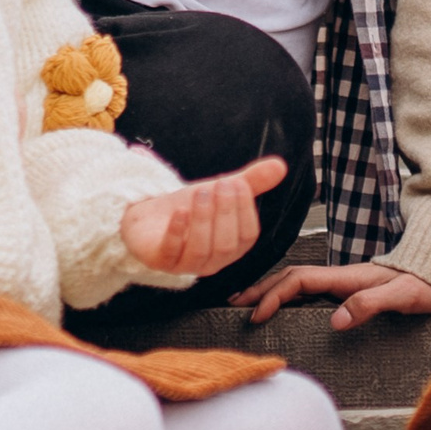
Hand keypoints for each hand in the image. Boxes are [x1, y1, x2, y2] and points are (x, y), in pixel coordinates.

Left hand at [118, 155, 287, 274]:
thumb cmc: (189, 208)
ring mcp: (185, 263)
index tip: (238, 184)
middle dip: (225, 212)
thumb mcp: (220, 191)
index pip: (247, 235)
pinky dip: (177, 232)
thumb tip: (280, 166)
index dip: (245, 210)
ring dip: (203, 220)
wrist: (150, 216)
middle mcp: (212, 260)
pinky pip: (171, 253)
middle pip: (226, 245)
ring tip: (201, 193)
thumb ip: (251, 181)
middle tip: (220, 185)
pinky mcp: (160, 260)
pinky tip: (180, 212)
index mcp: (231, 246)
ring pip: (201, 251)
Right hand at [232, 261, 430, 331]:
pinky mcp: (353, 290)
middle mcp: (344, 277)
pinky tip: (284, 306)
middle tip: (235, 305)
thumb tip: (336, 320)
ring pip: (300, 283)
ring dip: (273, 291)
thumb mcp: (405, 296)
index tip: (257, 316)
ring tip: (248, 304)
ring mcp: (347, 283)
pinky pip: (313, 291)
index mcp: (350, 277)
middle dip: (262, 290)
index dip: (275, 296)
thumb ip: (371, 304)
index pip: (301, 281)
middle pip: (293, 278)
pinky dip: (290, 296)